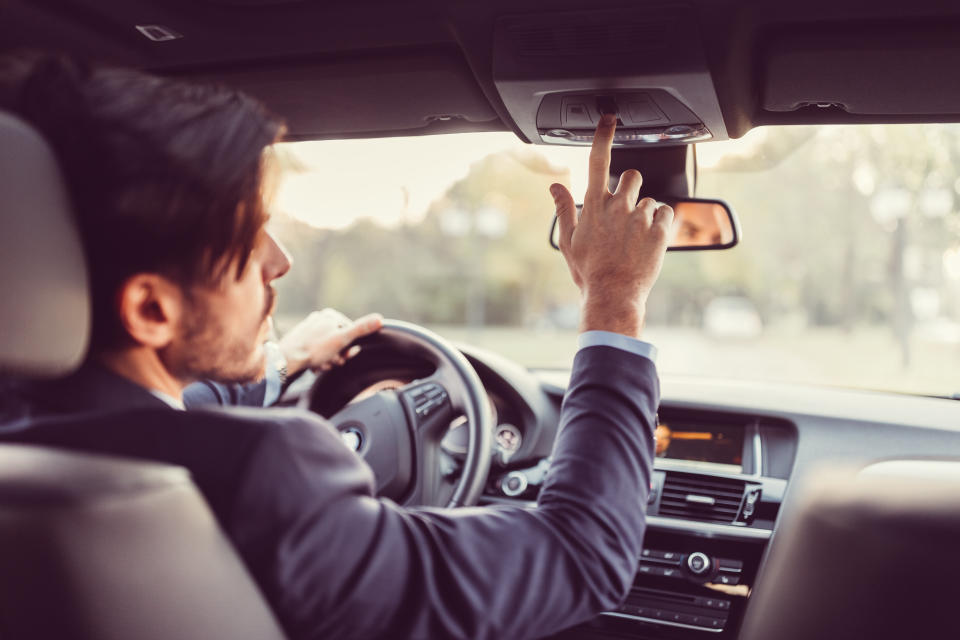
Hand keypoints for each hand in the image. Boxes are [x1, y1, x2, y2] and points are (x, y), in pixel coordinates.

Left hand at [278, 309, 383, 375]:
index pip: (350, 333)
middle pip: (339, 341)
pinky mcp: (302, 340)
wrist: (286, 359)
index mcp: (330, 316)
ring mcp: (309, 330)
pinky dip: (318, 360)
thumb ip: (361, 329)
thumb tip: (379, 318)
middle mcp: (319, 319)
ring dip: (328, 360)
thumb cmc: (314, 349)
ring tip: (320, 365)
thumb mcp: (342, 339)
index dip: (349, 347)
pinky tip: (314, 366)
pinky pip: (317, 351)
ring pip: (328, 348)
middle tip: (331, 362)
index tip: (344, 356)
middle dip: (338, 356)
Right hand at [550, 115, 673, 338]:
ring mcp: (640, 217)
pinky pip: (666, 214)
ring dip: (644, 212)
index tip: (609, 118)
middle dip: (631, 187)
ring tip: (634, 239)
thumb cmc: (589, 271)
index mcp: (594, 206)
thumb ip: (564, 208)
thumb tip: (555, 185)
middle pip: (632, 176)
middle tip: (626, 211)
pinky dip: (660, 224)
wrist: (613, 295)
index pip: (598, 161)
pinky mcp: (659, 230)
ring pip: (650, 199)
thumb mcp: (568, 241)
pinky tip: (648, 242)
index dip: (603, 136)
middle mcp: (618, 206)